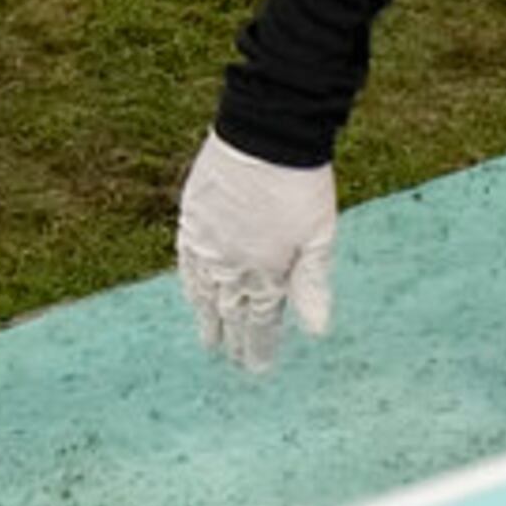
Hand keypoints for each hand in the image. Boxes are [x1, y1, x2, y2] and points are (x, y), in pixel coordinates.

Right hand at [177, 131, 337, 370]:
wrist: (265, 137)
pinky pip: (187, 263)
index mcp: (265, 272)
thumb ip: (313, 284)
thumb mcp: (319, 236)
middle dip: (234, 339)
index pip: (260, 321)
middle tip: (235, 362)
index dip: (258, 346)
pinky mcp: (192, 220)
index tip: (257, 368)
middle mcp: (230, 265)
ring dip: (208, 317)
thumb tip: (316, 331)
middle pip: (231, 311)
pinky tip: (191, 291)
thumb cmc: (301, 183)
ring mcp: (207, 244)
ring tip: (210, 340)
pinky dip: (190, 284)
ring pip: (204, 291)